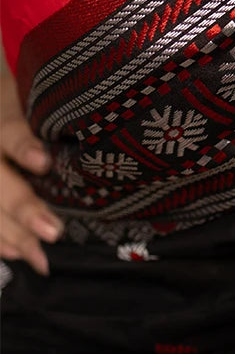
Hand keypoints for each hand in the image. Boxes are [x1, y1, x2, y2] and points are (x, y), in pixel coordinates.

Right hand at [1, 57, 61, 273]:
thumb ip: (59, 114)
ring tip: (39, 256)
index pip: (8, 129)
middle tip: (53, 232)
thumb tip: (104, 128)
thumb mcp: (37, 97)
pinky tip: (20, 254)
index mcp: (1, 113)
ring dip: (11, 234)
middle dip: (21, 208)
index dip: (22, 146)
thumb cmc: (28, 99)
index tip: (42, 162)